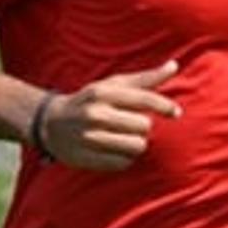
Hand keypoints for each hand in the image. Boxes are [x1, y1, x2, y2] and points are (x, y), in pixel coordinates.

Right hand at [36, 60, 182, 170]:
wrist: (50, 123)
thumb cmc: (92, 100)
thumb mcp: (113, 85)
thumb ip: (145, 78)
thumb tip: (174, 65)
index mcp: (104, 92)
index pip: (144, 99)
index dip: (164, 106)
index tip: (176, 113)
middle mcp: (95, 113)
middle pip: (144, 126)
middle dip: (143, 127)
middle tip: (130, 125)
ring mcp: (89, 137)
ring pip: (136, 146)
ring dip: (136, 144)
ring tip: (124, 138)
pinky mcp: (86, 158)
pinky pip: (123, 163)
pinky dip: (124, 159)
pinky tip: (113, 150)